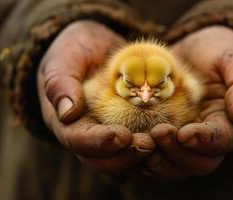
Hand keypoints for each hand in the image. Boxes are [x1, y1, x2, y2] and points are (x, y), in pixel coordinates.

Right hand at [37, 20, 154, 172]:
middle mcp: (88, 135)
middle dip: (126, 156)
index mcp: (67, 122)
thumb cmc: (76, 51)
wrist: (96, 49)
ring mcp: (109, 135)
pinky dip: (156, 148)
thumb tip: (66, 114)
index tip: (122, 136)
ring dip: (144, 157)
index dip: (99, 143)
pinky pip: (140, 148)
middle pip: (103, 160)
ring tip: (164, 143)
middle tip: (149, 144)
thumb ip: (60, 82)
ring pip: (124, 160)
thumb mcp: (64, 58)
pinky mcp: (129, 130)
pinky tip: (172, 138)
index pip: (78, 141)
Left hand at [142, 26, 232, 178]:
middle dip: (177, 153)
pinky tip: (127, 143)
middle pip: (195, 163)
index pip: (220, 142)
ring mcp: (180, 140)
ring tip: (140, 141)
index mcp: (226, 123)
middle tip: (159, 132)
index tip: (187, 132)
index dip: (205, 141)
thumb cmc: (218, 52)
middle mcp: (204, 140)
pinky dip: (138, 156)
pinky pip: (150, 157)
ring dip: (156, 160)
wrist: (193, 50)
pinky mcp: (159, 137)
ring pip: (171, 166)